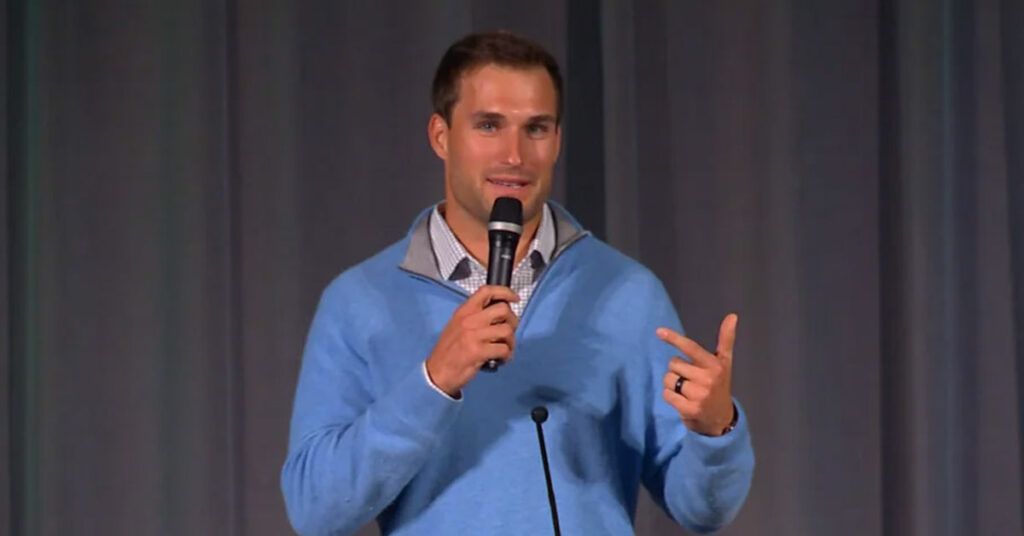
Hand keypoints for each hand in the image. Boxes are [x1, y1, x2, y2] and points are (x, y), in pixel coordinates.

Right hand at [425, 285, 519, 396]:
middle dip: (513, 321)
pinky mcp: (478, 351)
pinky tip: (501, 359)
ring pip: (507, 330)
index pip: (487, 291)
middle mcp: (469, 320)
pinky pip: (504, 349)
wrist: (437, 372)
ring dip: (511, 341)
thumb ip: (475, 316)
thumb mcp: (457, 325)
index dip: (505, 292)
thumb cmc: (448, 351)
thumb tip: (499, 312)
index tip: (514, 298)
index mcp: (464, 311)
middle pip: (503, 310)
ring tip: (504, 348)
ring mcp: (474, 335)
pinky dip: (507, 355)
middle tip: (508, 332)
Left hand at [657, 314, 737, 435]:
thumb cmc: (719, 385)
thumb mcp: (724, 362)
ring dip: (672, 385)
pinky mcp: (689, 409)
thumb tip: (732, 315)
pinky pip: (667, 394)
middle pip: (673, 364)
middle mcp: (708, 379)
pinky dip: (670, 397)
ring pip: (668, 379)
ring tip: (687, 392)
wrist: (721, 419)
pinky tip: (682, 401)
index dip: (675, 339)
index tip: (659, 331)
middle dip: (677, 371)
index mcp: (715, 365)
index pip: (691, 348)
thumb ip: (726, 339)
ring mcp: (699, 395)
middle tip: (691, 380)